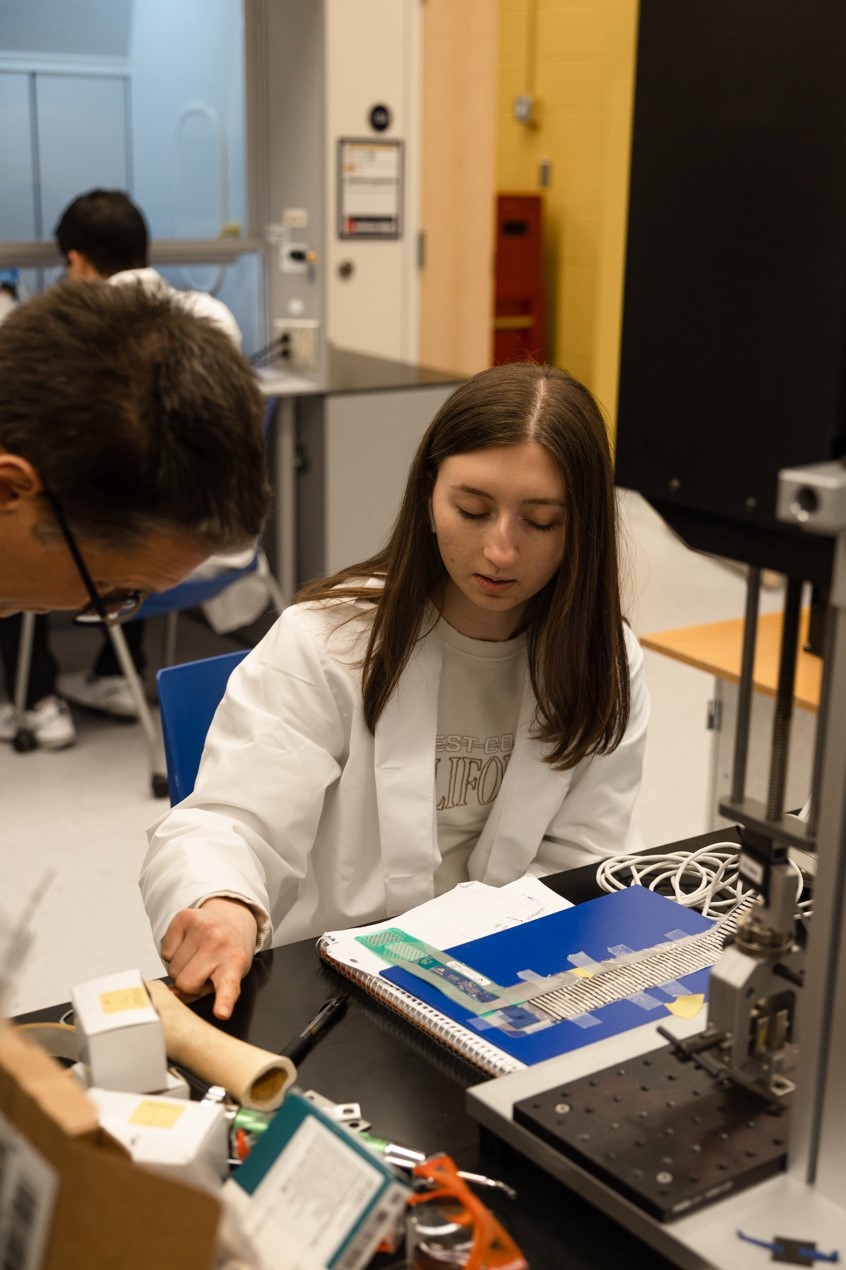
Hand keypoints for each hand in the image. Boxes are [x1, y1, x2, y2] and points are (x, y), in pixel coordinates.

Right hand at [160, 897, 257, 1020]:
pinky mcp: (185, 917)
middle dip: (189, 983)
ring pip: (172, 969)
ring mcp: (202, 928)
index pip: (228, 986)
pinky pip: (164, 952)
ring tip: (196, 957)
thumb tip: (171, 995)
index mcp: (234, 963)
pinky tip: (187, 946)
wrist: (232, 916)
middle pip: (185, 983)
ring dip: (180, 968)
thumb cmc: (229, 951)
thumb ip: (203, 990)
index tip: (221, 1013)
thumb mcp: (227, 974)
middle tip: (202, 972)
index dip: (223, 1001)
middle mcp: (218, 944)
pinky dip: (172, 953)